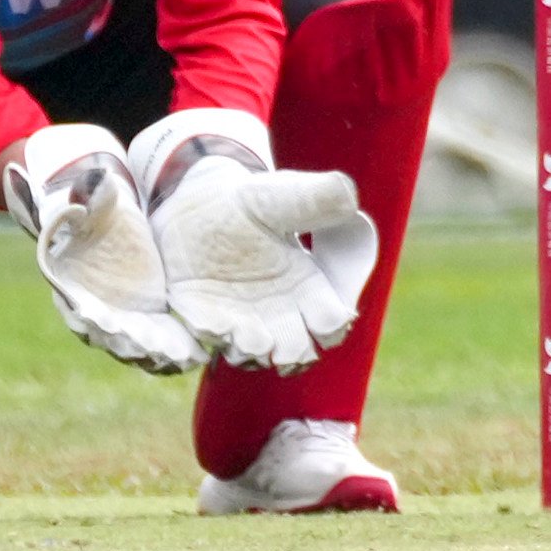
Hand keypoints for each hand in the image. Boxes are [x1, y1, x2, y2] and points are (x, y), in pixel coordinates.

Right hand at [2, 124, 204, 374]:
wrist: (114, 227)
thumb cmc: (101, 215)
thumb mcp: (97, 205)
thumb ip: (92, 199)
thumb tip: (94, 182)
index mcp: (71, 287)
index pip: (80, 310)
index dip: (95, 320)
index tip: (112, 325)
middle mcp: (92, 314)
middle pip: (112, 336)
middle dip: (134, 344)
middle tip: (158, 351)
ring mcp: (121, 325)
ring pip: (137, 348)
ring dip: (159, 356)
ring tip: (185, 359)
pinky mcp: (147, 327)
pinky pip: (159, 346)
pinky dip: (175, 353)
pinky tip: (198, 356)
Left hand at [131, 109, 378, 373]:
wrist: (202, 203)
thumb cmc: (255, 202)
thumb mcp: (285, 196)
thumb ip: (318, 198)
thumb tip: (349, 196)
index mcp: (308, 286)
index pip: (331, 324)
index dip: (331, 328)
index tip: (323, 319)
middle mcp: (277, 311)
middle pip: (295, 352)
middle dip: (289, 353)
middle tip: (276, 340)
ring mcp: (239, 319)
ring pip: (250, 354)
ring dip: (248, 350)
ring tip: (241, 334)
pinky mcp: (201, 315)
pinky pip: (206, 336)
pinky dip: (211, 335)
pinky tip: (214, 324)